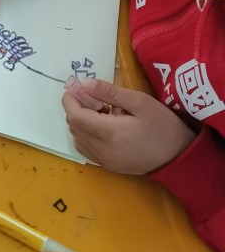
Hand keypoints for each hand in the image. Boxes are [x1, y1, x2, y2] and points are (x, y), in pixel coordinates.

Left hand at [62, 78, 195, 173]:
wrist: (180, 157)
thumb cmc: (163, 125)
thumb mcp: (139, 101)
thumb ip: (108, 92)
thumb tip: (83, 84)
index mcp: (110, 134)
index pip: (75, 117)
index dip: (70, 100)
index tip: (76, 88)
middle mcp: (103, 151)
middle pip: (74, 128)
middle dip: (77, 109)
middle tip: (96, 99)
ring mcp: (105, 162)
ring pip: (78, 140)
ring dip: (82, 123)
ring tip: (103, 112)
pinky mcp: (110, 167)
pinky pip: (87, 150)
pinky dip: (87, 136)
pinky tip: (105, 127)